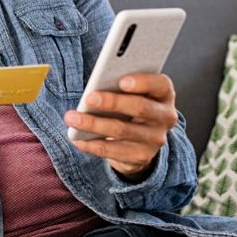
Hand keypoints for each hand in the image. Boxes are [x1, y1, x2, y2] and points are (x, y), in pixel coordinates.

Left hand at [64, 73, 178, 180]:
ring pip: (122, 130)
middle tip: (88, 99)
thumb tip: (95, 89)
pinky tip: (76, 139)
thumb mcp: (130, 94)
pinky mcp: (141, 156)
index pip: (161, 85)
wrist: (139, 141)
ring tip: (71, 118)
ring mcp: (155, 139)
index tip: (121, 81)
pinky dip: (92, 144)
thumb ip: (119, 86)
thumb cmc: (128, 107)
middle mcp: (165, 117)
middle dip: (112, 102)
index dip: (143, 82)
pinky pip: (113, 151)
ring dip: (94, 124)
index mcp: (163, 94)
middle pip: (140, 108)